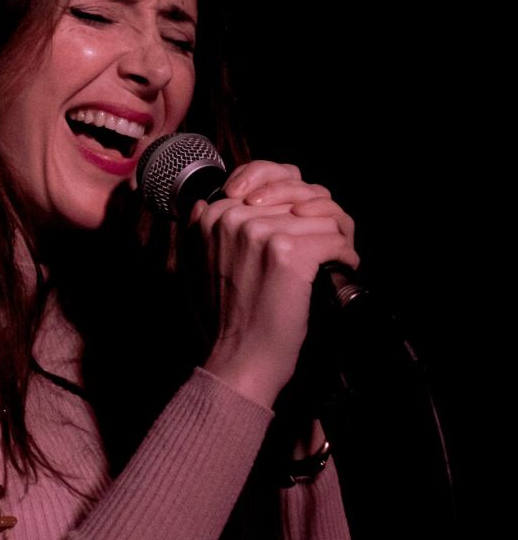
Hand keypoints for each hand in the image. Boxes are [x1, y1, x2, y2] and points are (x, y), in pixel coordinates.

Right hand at [190, 160, 358, 408]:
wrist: (239, 359)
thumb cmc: (222, 320)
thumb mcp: (195, 268)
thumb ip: (199, 231)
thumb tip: (202, 202)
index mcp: (212, 214)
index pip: (273, 180)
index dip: (297, 204)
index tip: (301, 231)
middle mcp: (232, 216)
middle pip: (302, 197)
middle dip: (319, 222)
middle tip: (323, 251)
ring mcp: (259, 231)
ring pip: (323, 216)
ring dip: (335, 241)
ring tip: (331, 264)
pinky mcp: (286, 252)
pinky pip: (335, 239)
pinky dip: (344, 258)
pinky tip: (336, 274)